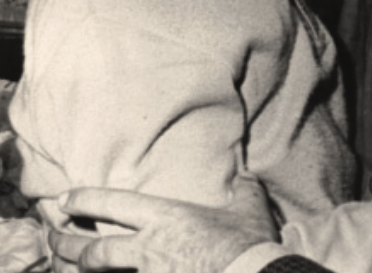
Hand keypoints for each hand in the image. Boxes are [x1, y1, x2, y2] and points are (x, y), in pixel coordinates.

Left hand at [49, 175, 277, 272]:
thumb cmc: (247, 243)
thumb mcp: (249, 209)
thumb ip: (244, 190)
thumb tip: (246, 177)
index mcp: (166, 218)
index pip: (114, 204)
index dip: (85, 200)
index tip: (64, 199)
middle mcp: (148, 248)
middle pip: (92, 250)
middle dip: (65, 246)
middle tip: (52, 240)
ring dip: (75, 272)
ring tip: (64, 267)